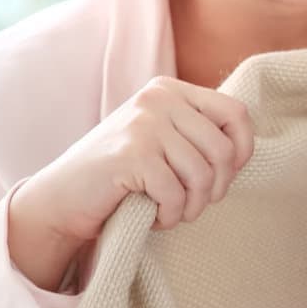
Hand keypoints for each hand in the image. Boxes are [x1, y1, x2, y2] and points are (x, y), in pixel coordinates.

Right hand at [8, 76, 252, 288]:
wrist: (62, 198)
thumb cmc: (120, 175)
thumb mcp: (162, 140)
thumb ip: (197, 134)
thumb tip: (244, 151)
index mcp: (170, 90)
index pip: (237, 113)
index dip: (242, 152)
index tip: (223, 178)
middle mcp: (158, 98)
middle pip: (222, 150)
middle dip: (215, 189)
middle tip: (192, 205)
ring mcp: (143, 124)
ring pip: (202, 175)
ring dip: (192, 207)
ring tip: (173, 213)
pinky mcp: (131, 155)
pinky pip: (176, 194)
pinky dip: (170, 216)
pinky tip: (153, 217)